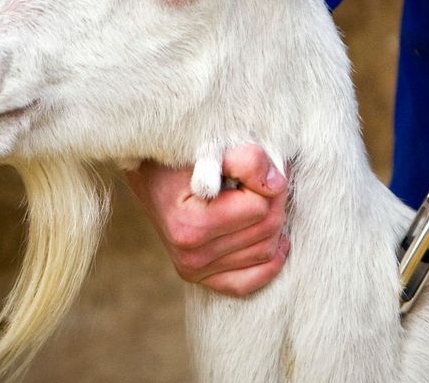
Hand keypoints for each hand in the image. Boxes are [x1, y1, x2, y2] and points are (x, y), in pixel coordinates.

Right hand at [128, 144, 288, 295]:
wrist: (152, 175)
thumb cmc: (184, 157)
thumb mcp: (210, 147)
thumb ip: (245, 160)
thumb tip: (276, 185)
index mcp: (190, 225)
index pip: (259, 207)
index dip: (267, 179)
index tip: (260, 162)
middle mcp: (191, 256)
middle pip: (266, 229)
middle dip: (275, 198)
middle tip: (267, 177)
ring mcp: (196, 271)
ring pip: (267, 251)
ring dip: (274, 221)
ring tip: (261, 197)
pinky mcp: (202, 278)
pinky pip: (251, 281)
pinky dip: (271, 262)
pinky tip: (276, 240)